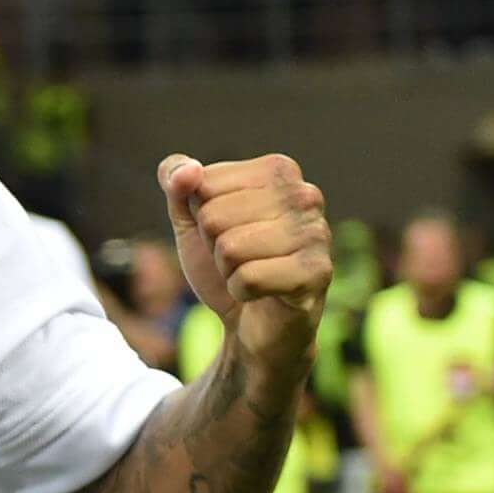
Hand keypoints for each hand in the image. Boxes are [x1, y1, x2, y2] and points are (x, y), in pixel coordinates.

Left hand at [159, 153, 329, 373]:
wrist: (251, 322)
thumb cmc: (226, 263)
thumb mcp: (190, 218)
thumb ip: (176, 181)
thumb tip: (185, 171)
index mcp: (278, 169)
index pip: (202, 185)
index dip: (201, 217)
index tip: (227, 232)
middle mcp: (305, 194)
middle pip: (213, 217)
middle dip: (214, 247)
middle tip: (239, 259)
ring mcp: (317, 233)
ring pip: (230, 249)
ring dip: (228, 271)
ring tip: (251, 273)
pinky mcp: (317, 273)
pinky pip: (248, 279)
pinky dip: (241, 292)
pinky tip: (262, 293)